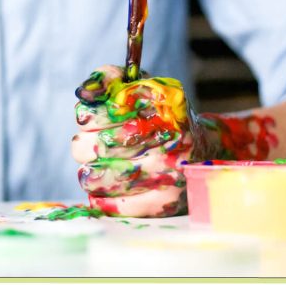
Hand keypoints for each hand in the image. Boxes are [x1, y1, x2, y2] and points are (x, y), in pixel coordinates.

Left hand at [71, 65, 211, 216]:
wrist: (202, 149)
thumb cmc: (157, 116)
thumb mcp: (139, 87)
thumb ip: (108, 79)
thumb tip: (83, 92)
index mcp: (162, 104)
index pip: (104, 112)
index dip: (87, 117)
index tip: (87, 120)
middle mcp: (169, 138)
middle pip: (96, 146)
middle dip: (84, 145)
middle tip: (93, 145)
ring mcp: (169, 172)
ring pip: (99, 178)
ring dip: (90, 173)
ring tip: (97, 167)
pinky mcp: (165, 201)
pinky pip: (116, 205)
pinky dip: (101, 198)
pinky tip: (105, 188)